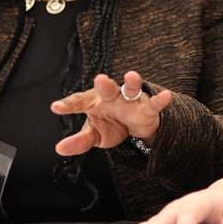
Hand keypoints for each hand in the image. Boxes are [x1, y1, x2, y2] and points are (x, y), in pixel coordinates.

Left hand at [51, 71, 171, 155]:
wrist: (134, 129)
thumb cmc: (111, 124)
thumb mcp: (94, 135)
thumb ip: (79, 141)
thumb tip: (59, 148)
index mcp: (94, 102)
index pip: (80, 102)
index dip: (68, 105)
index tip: (56, 108)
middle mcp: (112, 97)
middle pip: (107, 89)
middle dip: (104, 84)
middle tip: (100, 80)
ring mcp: (130, 102)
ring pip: (131, 90)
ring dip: (132, 83)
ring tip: (131, 76)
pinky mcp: (146, 110)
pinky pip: (153, 104)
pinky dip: (160, 100)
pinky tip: (166, 95)